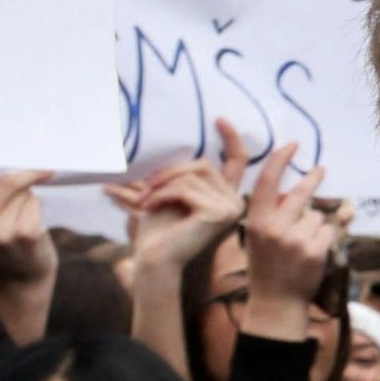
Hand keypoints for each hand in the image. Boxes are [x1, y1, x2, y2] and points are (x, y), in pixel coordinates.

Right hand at [0, 167, 59, 340]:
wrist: (18, 279)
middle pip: (3, 182)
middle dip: (21, 178)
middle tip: (37, 171)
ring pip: (21, 191)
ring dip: (25, 196)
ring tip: (17, 216)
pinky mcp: (24, 233)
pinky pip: (33, 201)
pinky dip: (34, 206)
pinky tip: (29, 225)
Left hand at [104, 131, 242, 294]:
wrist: (154, 261)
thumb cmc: (158, 233)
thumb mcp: (168, 196)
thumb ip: (176, 176)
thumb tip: (163, 146)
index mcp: (224, 196)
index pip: (236, 161)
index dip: (231, 139)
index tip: (219, 119)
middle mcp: (234, 202)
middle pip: (204, 165)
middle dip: (171, 172)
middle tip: (144, 186)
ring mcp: (229, 208)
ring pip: (193, 176)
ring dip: (162, 186)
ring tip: (143, 202)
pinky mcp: (217, 213)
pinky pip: (186, 189)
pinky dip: (162, 195)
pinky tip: (147, 207)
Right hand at [235, 138, 337, 345]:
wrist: (276, 302)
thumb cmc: (266, 265)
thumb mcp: (258, 237)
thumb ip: (271, 213)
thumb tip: (294, 188)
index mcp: (255, 222)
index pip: (267, 183)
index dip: (279, 160)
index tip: (292, 144)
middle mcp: (274, 228)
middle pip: (301, 193)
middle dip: (313, 179)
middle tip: (320, 169)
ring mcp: (296, 240)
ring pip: (317, 215)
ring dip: (315, 225)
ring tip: (300, 246)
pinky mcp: (316, 250)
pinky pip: (329, 230)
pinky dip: (325, 238)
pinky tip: (312, 253)